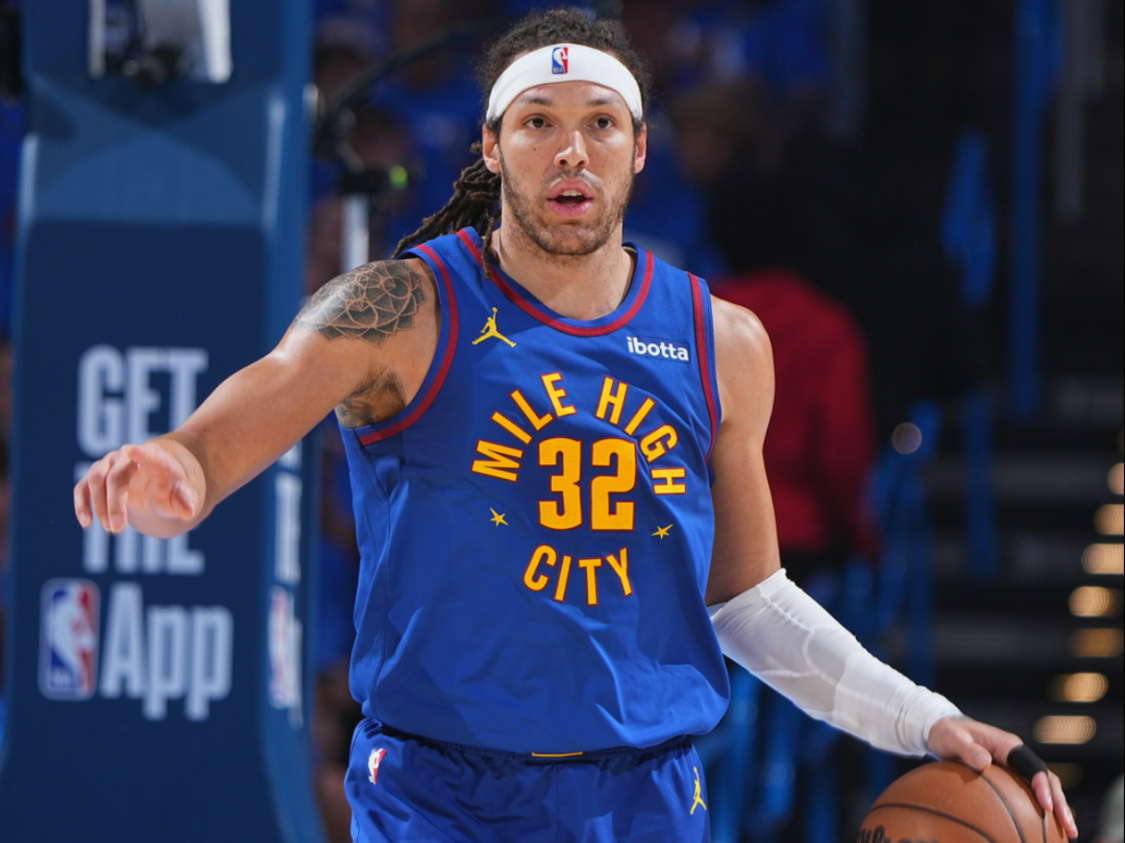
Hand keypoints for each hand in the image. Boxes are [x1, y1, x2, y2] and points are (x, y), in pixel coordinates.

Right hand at [74, 441, 200, 535]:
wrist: (154, 481)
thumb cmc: (169, 487)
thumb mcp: (180, 495)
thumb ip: (185, 501)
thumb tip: (189, 511)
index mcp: (153, 458)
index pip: (148, 456)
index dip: (141, 454)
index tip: (132, 450)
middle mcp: (127, 456)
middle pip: (115, 476)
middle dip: (114, 504)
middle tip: (117, 529)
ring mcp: (108, 463)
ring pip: (95, 479)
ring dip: (100, 506)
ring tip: (112, 529)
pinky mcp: (96, 475)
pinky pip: (82, 487)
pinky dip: (82, 504)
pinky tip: (86, 523)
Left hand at [928, 715, 1077, 838]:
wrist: (943, 729)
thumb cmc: (947, 733)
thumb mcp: (952, 739)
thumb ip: (967, 749)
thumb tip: (984, 763)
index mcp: (1008, 745)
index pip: (1033, 766)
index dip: (1042, 786)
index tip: (1046, 806)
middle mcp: (1017, 755)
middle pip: (1046, 778)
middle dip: (1059, 803)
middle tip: (1068, 827)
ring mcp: (1016, 765)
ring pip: (1044, 787)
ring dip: (1057, 808)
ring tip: (1068, 833)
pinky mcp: (1011, 775)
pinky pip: (1030, 791)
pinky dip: (1042, 809)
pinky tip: (1045, 829)